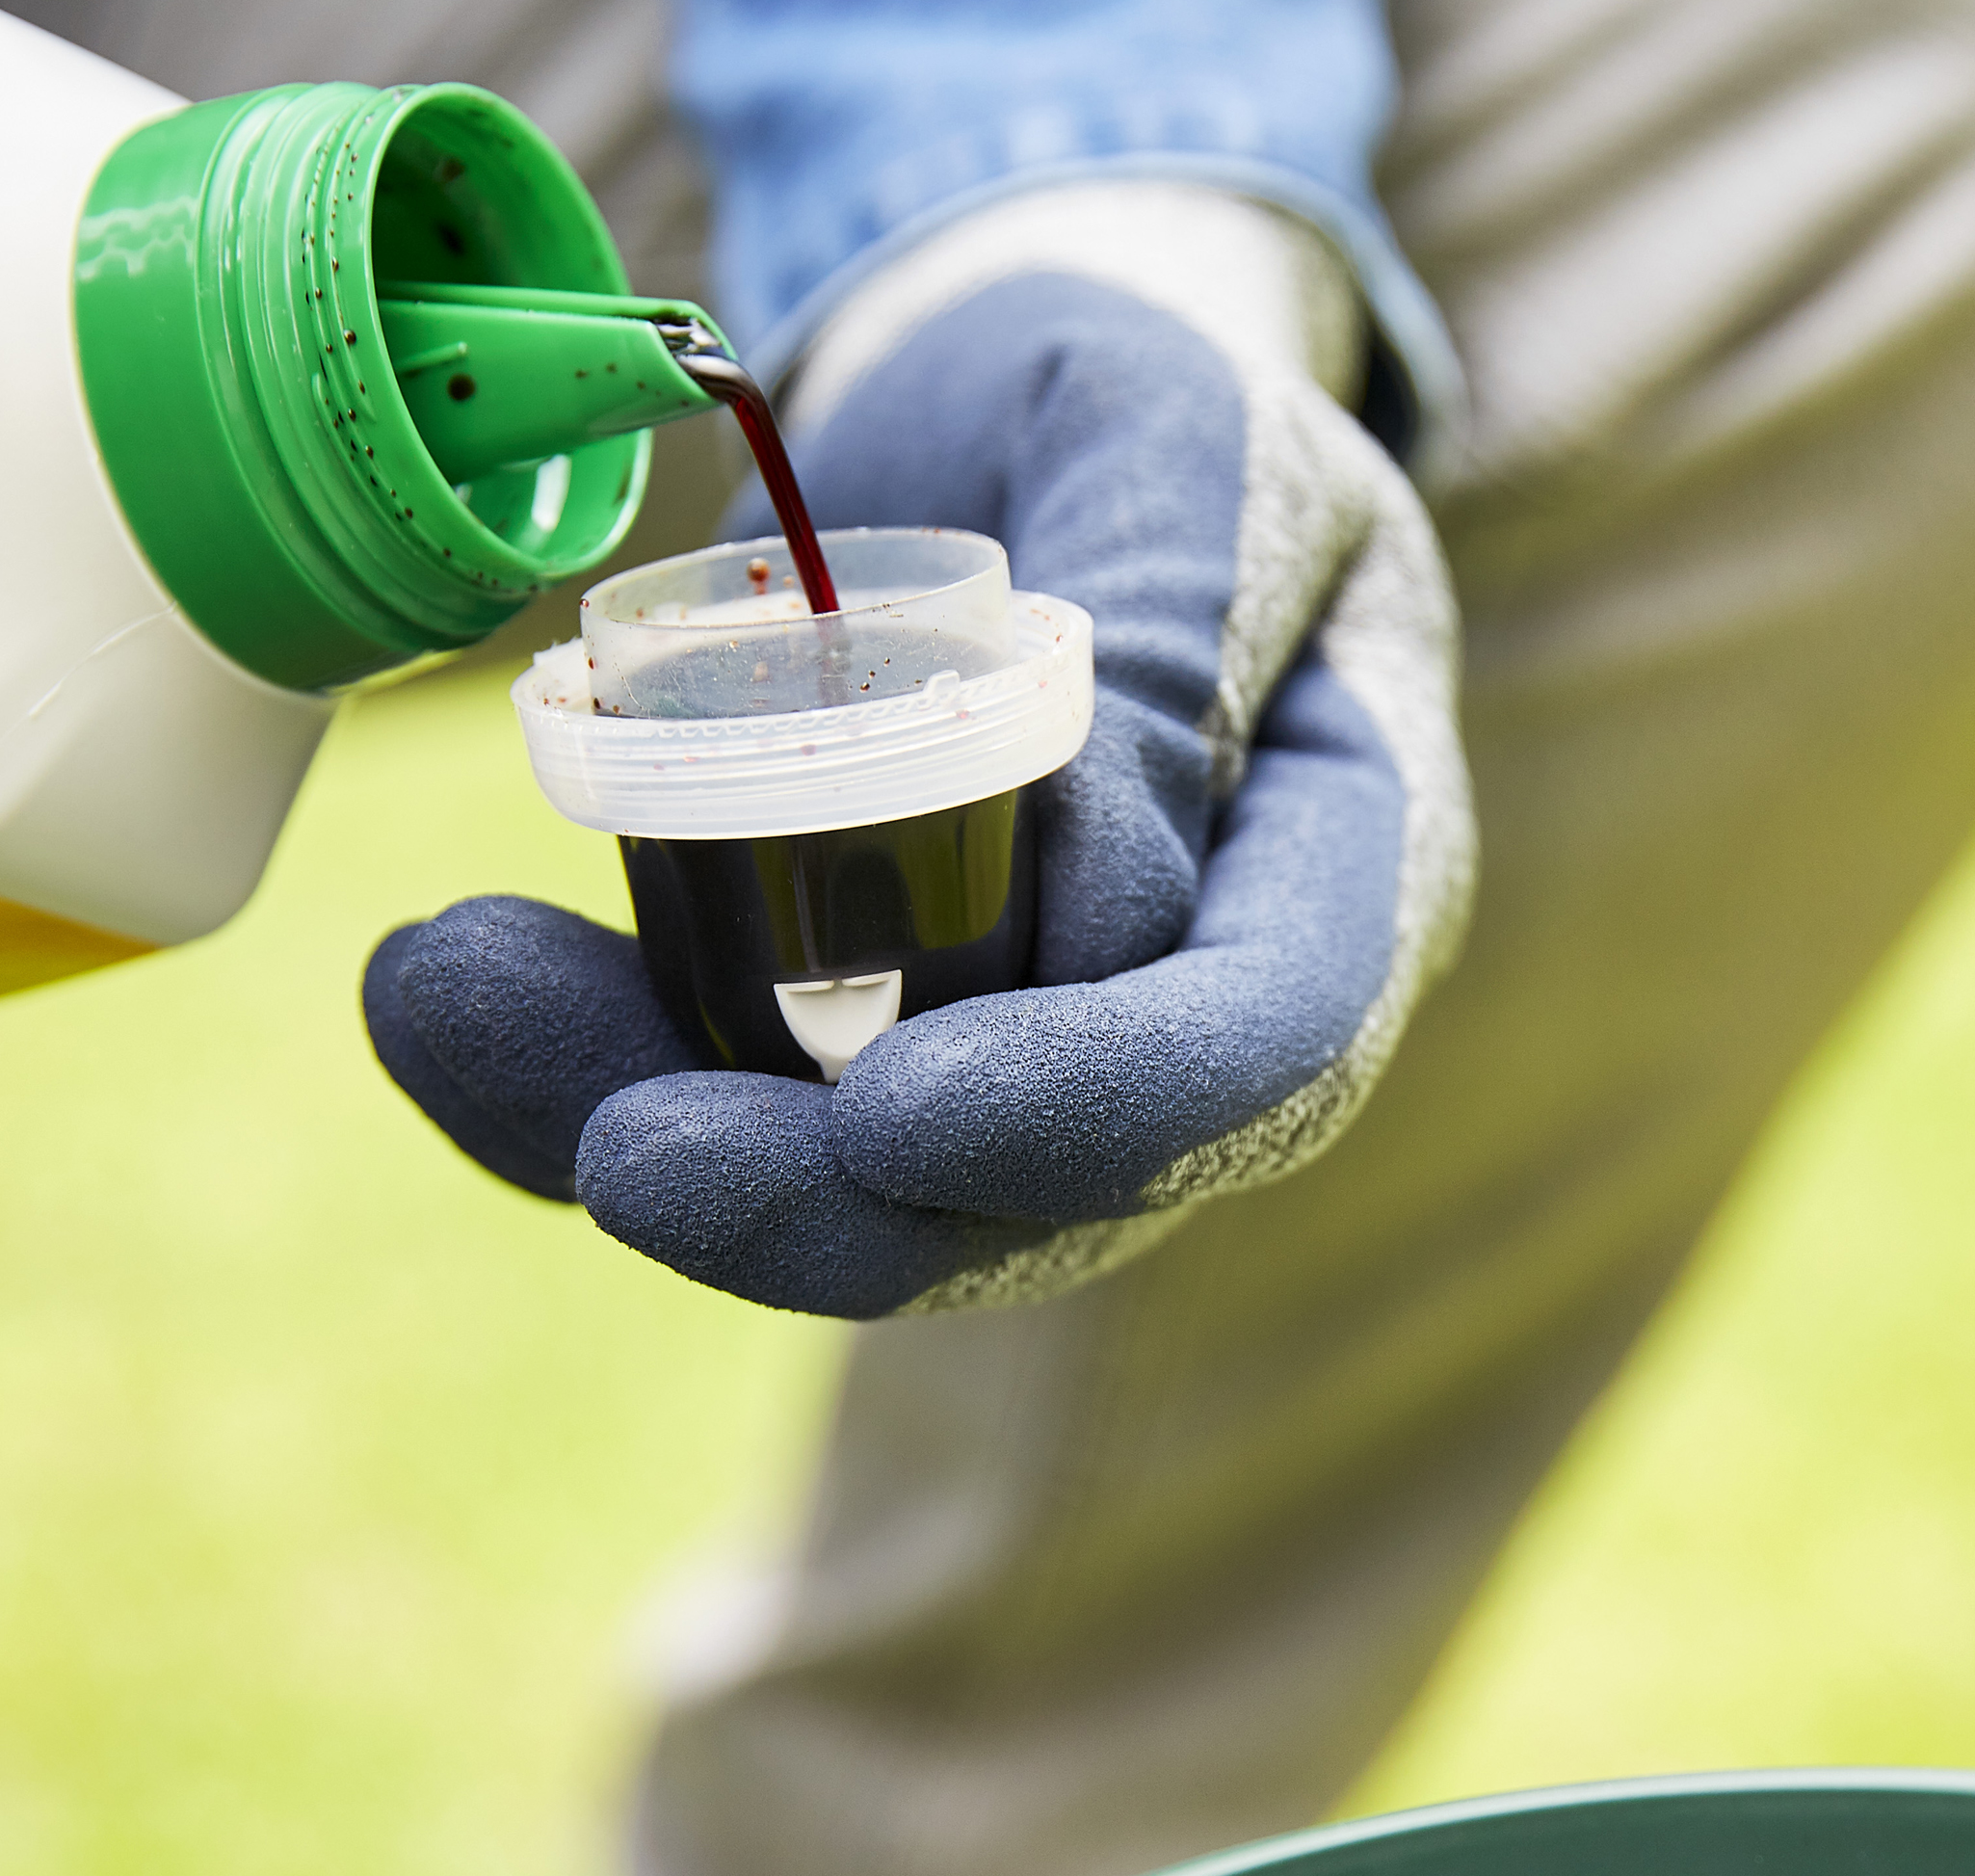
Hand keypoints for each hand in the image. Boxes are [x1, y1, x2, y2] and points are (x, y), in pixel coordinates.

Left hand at [367, 188, 1473, 1315]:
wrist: (1019, 420)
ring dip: (663, 1128)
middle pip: (1056, 1191)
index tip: (892, 1109)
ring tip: (455, 1000)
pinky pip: (742, 1102)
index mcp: (1349, 861)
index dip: (1097, 1106)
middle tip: (628, 1157)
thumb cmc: (1135, 384)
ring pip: (871, 1187)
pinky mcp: (878, 1037)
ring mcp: (1042, 1046)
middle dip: (838, 1208)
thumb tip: (1094, 898)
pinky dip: (583, 1067)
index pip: (1270, 1043)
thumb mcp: (1171, 430)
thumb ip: (1163, 632)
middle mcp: (1205, 1002)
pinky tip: (442, 992)